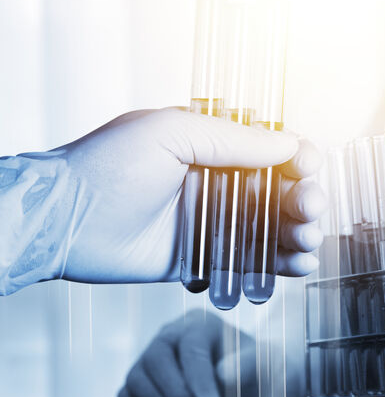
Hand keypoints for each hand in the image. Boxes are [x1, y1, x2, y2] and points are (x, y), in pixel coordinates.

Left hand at [59, 108, 324, 282]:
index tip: (308, 165)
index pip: (269, 148)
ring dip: (299, 231)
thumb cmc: (107, 165)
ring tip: (307, 237)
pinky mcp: (203, 258)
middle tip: (309, 207)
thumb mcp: (171, 132)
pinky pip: (251, 261)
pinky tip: (301, 263)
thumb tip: (288, 142)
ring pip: (272, 227)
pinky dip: (282, 264)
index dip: (297, 156)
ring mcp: (211, 222)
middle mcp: (216, 182)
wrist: (63, 221)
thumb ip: (232, 139)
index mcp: (211, 146)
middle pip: (280, 189)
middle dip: (304, 197)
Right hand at [118, 310, 259, 396]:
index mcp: (199, 323)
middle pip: (156, 357)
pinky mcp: (137, 381)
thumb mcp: (257, 363)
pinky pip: (126, 396)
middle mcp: (169, 335)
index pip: (192, 346)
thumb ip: (246, 365)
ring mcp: (149, 358)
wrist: (238, 384)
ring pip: (136, 378)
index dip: (200, 379)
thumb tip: (223, 374)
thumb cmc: (249, 371)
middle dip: (175, 391)